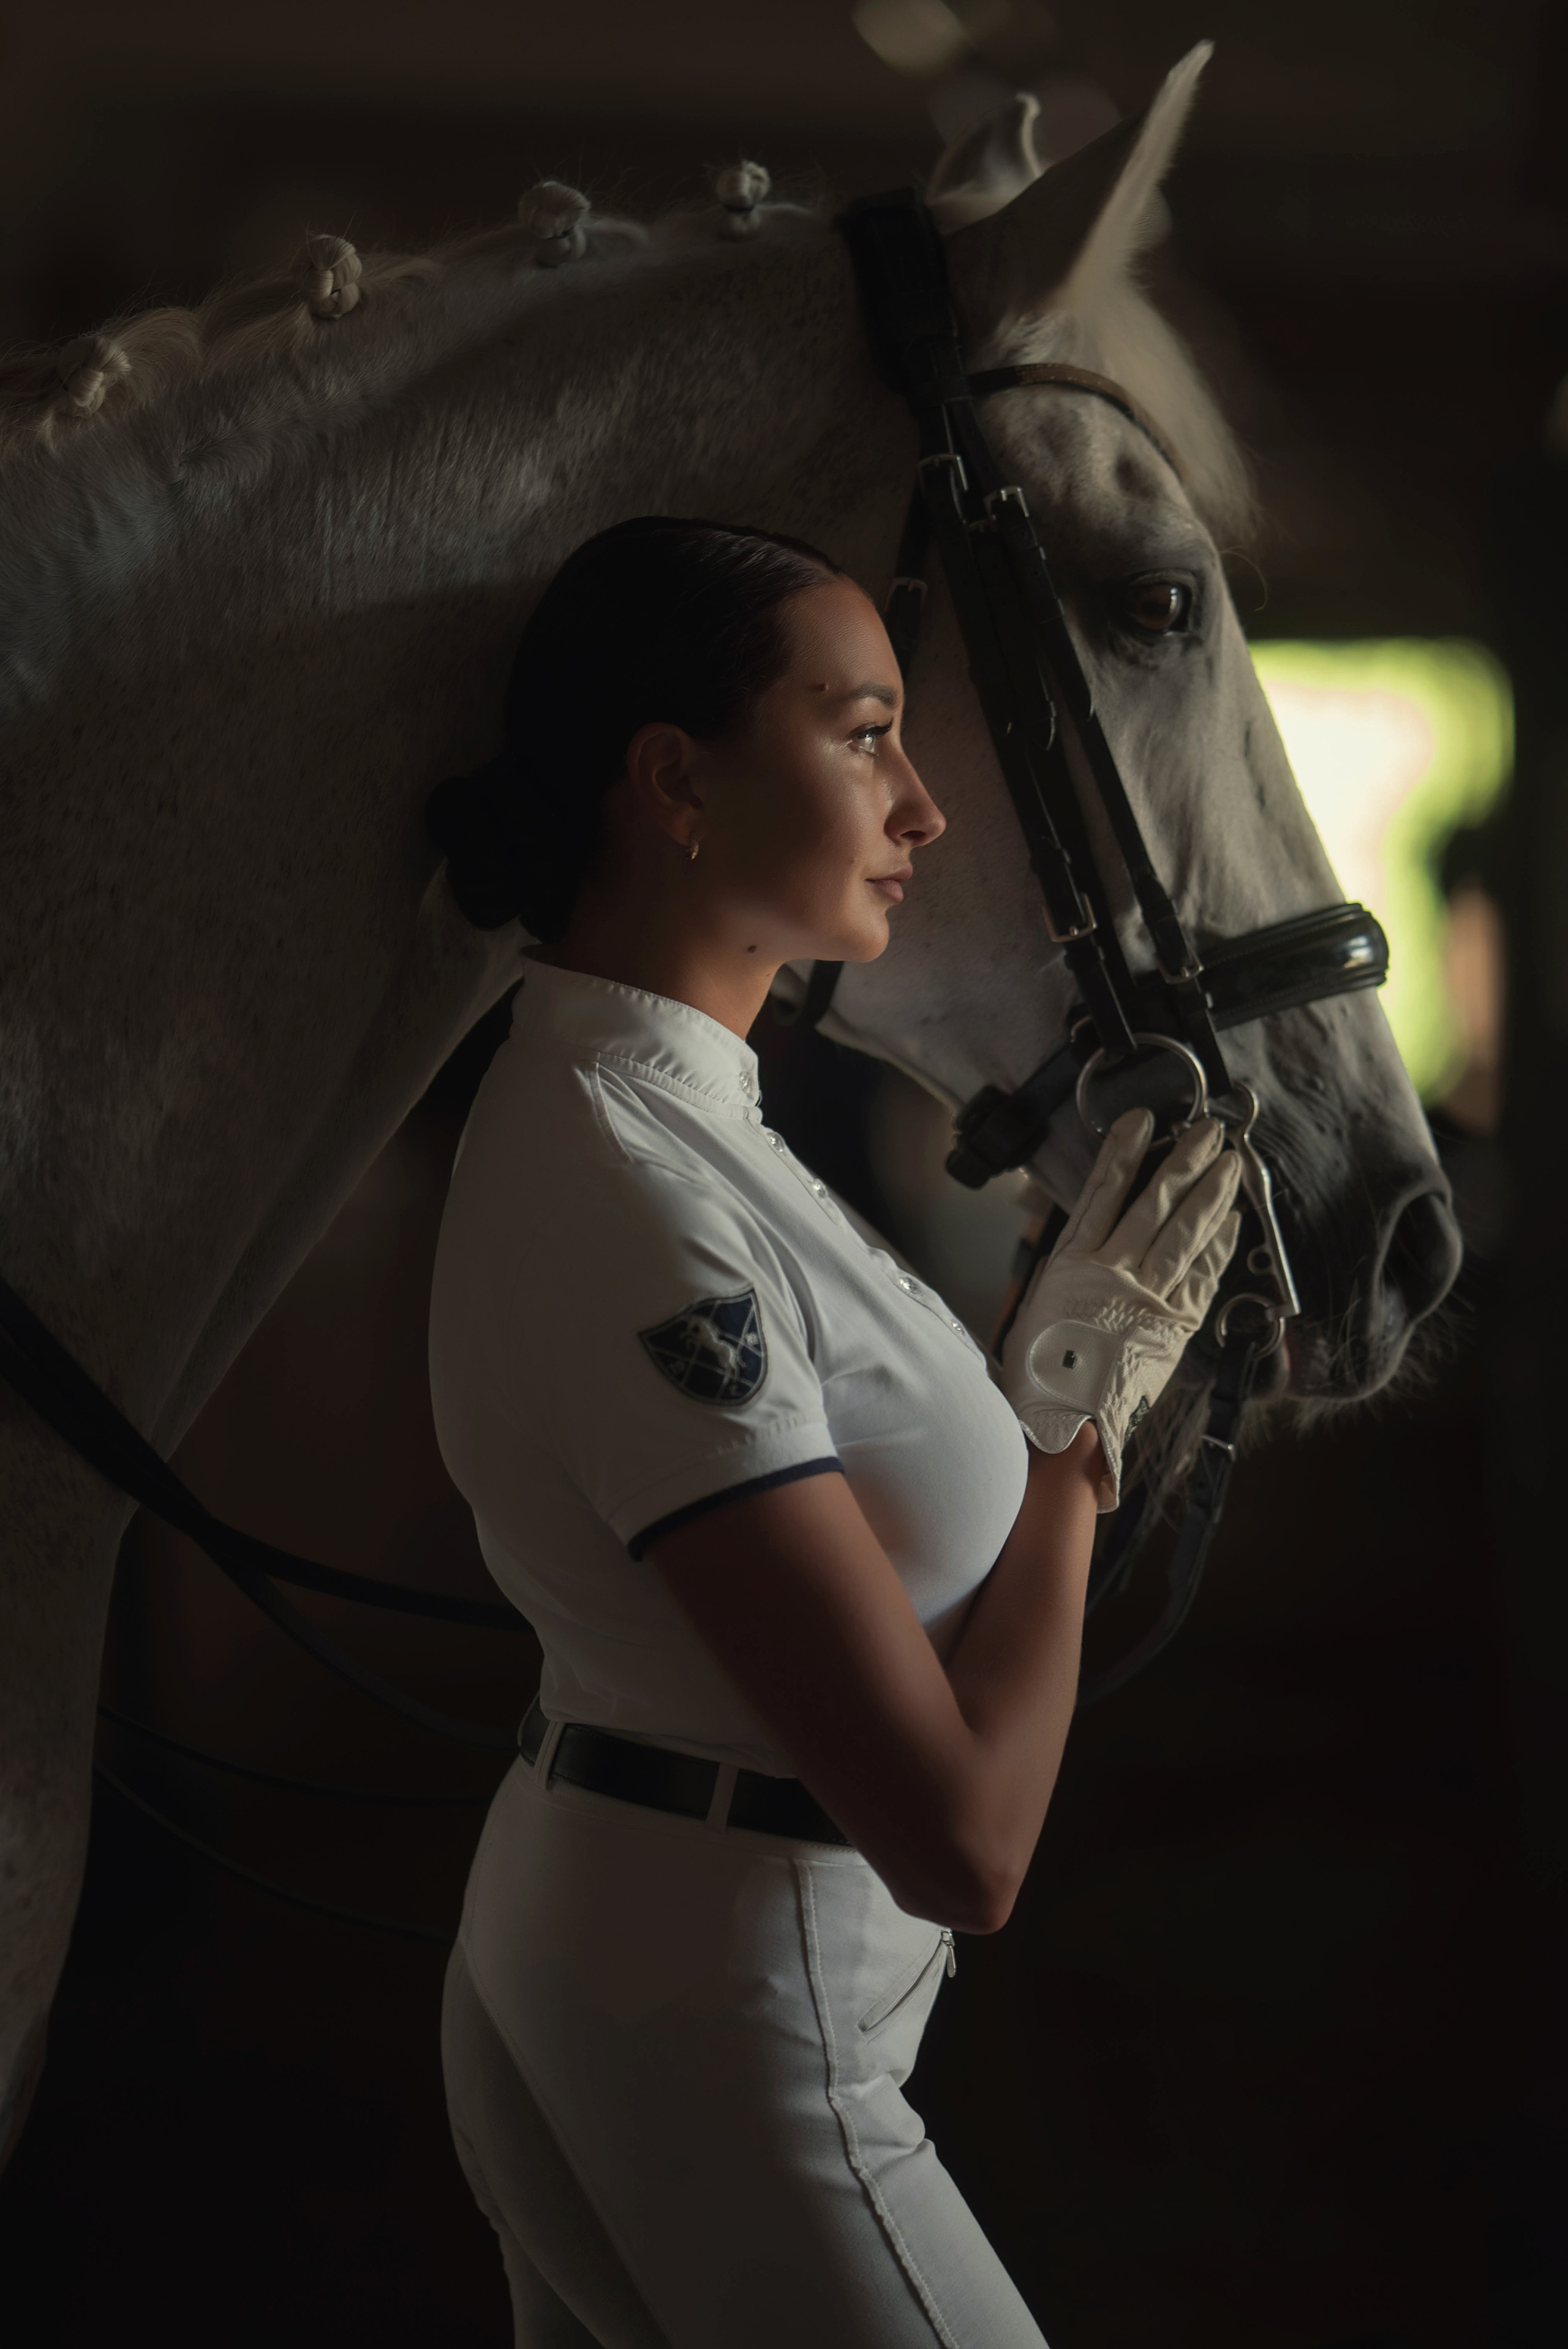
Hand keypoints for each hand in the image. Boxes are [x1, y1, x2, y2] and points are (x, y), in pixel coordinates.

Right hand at [999, 1109, 1241, 1510]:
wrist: (1062, 1432)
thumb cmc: (1037, 1378)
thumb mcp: (1033, 1312)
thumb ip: (1062, 1274)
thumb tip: (1080, 1241)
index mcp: (1069, 1265)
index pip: (1101, 1193)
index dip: (1124, 1153)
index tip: (1143, 1121)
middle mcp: (1111, 1274)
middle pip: (1154, 1204)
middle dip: (1184, 1162)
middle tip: (1209, 1130)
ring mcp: (1146, 1300)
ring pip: (1184, 1234)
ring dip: (1210, 1195)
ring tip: (1230, 1163)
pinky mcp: (1173, 1329)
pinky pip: (1201, 1279)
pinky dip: (1218, 1248)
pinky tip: (1231, 1223)